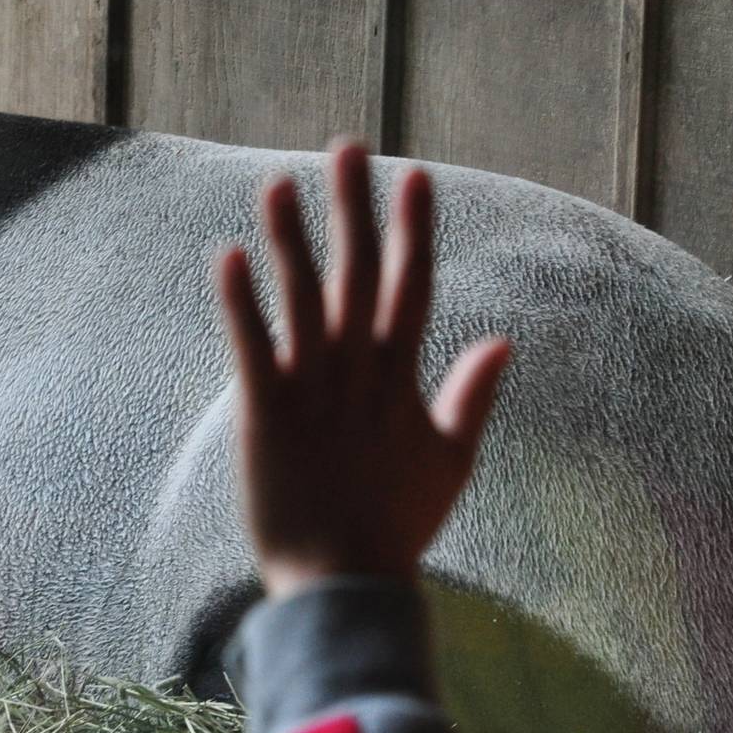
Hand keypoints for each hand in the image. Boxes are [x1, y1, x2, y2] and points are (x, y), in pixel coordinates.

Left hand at [216, 142, 510, 598]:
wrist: (345, 586)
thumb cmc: (396, 526)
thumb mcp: (451, 462)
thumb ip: (475, 397)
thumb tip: (504, 339)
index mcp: (403, 378)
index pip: (412, 285)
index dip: (412, 228)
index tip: (413, 174)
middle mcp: (361, 373)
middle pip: (358, 274)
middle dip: (353, 208)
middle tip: (347, 146)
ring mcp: (313, 391)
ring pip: (304, 299)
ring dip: (291, 239)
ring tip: (278, 184)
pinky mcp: (265, 415)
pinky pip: (252, 348)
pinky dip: (241, 303)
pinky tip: (228, 257)